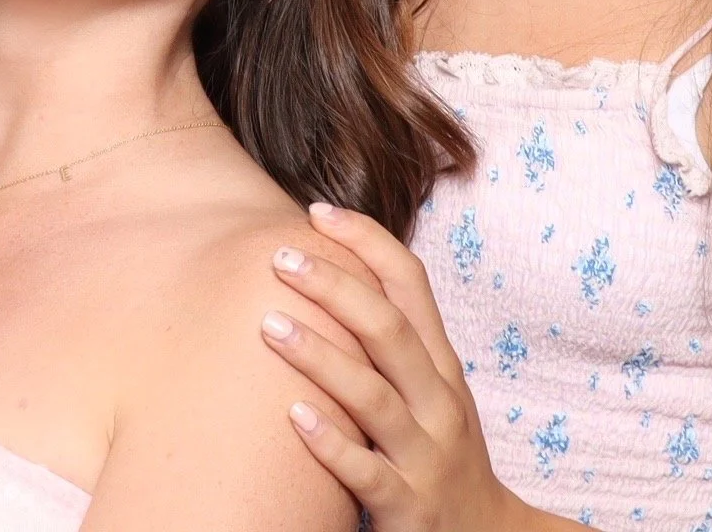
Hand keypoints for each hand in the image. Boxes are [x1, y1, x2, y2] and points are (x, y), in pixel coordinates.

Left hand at [262, 200, 520, 531]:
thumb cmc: (442, 452)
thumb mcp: (430, 390)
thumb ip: (391, 342)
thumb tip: (332, 271)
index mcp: (441, 364)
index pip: (411, 283)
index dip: (366, 240)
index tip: (317, 210)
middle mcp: (439, 402)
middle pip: (389, 330)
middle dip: (335, 286)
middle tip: (281, 256)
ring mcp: (426, 456)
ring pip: (374, 397)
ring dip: (320, 356)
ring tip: (269, 325)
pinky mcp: (408, 508)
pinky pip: (366, 473)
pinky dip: (331, 442)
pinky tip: (293, 416)